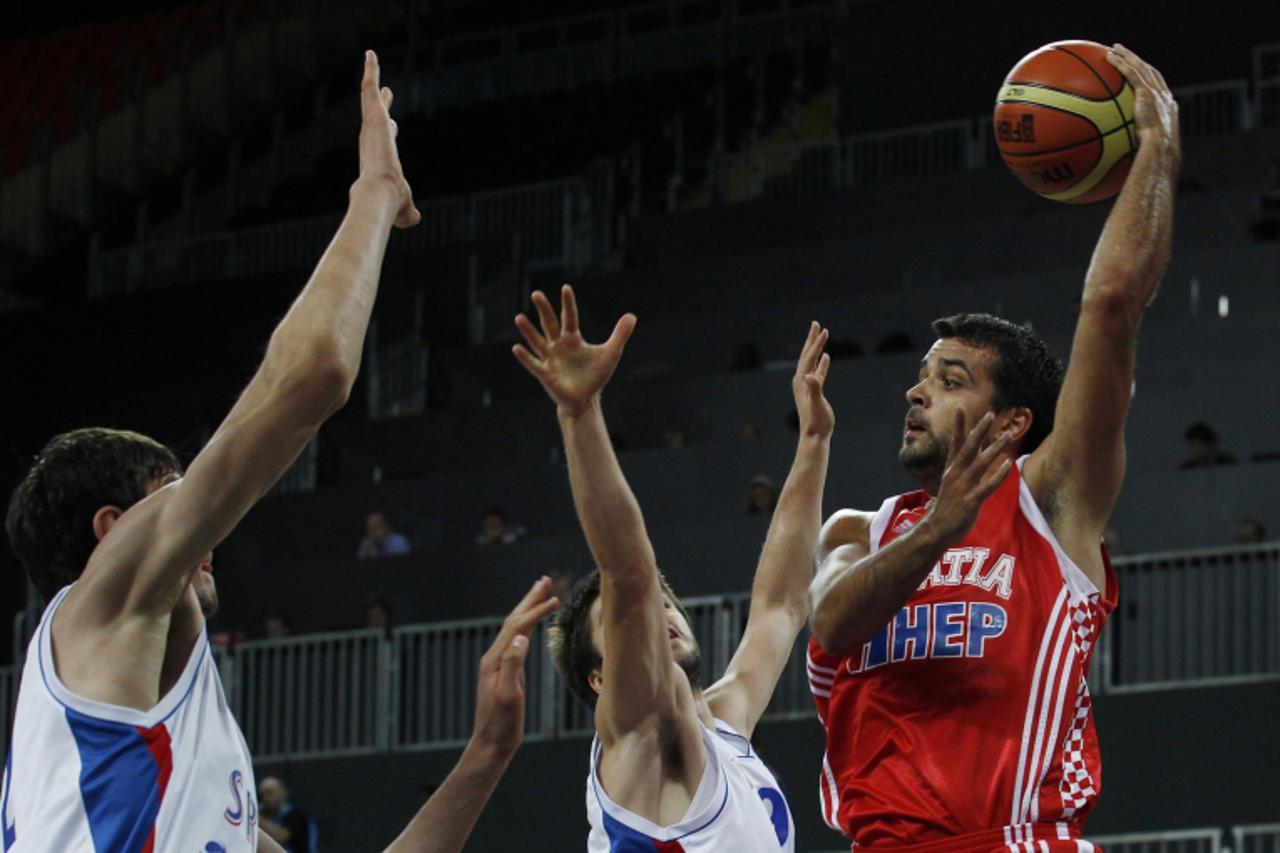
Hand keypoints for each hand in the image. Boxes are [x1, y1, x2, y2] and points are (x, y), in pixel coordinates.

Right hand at [357, 50, 420, 228]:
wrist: (381, 193)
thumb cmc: (390, 203)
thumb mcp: (403, 210)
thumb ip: (408, 214)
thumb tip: (414, 221)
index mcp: (380, 156)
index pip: (384, 140)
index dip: (388, 130)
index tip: (391, 122)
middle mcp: (373, 139)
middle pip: (377, 116)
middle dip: (380, 103)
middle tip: (385, 90)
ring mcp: (371, 126)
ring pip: (369, 96)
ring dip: (371, 77)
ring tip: (372, 59)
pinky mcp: (373, 115)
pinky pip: (369, 86)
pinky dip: (370, 70)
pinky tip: (371, 54)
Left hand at [471, 577, 558, 759]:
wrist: (491, 744)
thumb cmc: (501, 723)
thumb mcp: (508, 694)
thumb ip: (512, 665)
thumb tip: (520, 637)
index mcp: (495, 659)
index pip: (517, 627)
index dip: (535, 611)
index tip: (554, 599)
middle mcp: (494, 657)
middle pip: (513, 620)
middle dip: (529, 599)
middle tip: (544, 580)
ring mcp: (498, 663)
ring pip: (514, 628)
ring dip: (527, 609)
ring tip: (541, 593)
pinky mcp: (504, 671)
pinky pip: (516, 640)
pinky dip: (526, 626)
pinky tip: (532, 625)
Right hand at [512, 285, 635, 417]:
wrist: (585, 400)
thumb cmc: (595, 376)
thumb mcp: (611, 354)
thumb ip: (620, 335)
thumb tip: (632, 316)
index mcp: (572, 339)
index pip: (569, 317)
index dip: (568, 304)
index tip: (565, 288)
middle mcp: (558, 346)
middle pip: (549, 324)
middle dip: (544, 310)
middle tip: (536, 293)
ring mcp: (550, 359)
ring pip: (537, 341)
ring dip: (528, 331)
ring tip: (519, 317)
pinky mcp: (546, 374)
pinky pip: (534, 364)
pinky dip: (525, 357)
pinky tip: (516, 348)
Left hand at [792, 322, 832, 438]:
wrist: (814, 436)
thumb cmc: (817, 421)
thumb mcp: (817, 404)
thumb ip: (815, 389)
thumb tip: (811, 376)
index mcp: (801, 381)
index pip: (808, 357)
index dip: (816, 343)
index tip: (823, 330)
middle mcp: (801, 381)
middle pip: (806, 355)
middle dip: (812, 339)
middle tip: (816, 324)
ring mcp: (806, 385)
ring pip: (811, 361)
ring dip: (816, 348)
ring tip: (821, 335)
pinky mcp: (813, 391)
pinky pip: (817, 371)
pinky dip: (821, 363)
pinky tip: (826, 357)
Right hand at [923, 411, 1012, 542]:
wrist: (936, 530)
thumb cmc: (946, 509)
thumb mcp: (952, 486)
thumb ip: (962, 472)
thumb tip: (972, 460)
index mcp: (951, 470)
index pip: (955, 443)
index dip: (958, 426)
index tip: (961, 408)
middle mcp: (955, 475)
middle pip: (968, 447)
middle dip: (979, 430)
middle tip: (989, 414)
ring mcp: (962, 487)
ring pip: (980, 463)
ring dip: (995, 447)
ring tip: (1007, 434)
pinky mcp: (970, 500)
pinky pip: (987, 485)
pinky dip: (997, 475)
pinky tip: (1007, 464)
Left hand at [1107, 44, 1179, 165]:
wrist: (1162, 151)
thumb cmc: (1156, 158)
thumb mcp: (1148, 152)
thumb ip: (1138, 149)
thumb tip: (1119, 161)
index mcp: (1168, 109)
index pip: (1159, 89)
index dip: (1150, 79)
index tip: (1140, 74)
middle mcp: (1165, 97)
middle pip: (1151, 72)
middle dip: (1138, 61)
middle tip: (1126, 54)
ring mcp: (1156, 93)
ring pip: (1141, 67)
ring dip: (1128, 55)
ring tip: (1114, 48)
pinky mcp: (1147, 93)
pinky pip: (1131, 73)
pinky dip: (1121, 63)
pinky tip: (1108, 56)